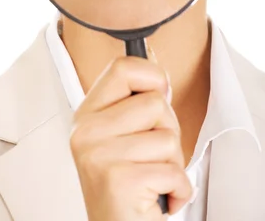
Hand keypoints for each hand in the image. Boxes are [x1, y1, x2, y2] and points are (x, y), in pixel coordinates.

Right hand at [70, 56, 191, 220]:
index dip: (152, 76)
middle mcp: (86, 132)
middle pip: (155, 101)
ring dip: (173, 162)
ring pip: (168, 135)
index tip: (157, 95)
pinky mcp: (119, 181)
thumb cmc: (127, 188)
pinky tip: (157, 197)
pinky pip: (174, 170)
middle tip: (151, 156)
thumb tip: (157, 70)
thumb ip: (135, 103)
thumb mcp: (123, 137)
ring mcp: (99, 155)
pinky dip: (178, 188)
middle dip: (168, 129)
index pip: (123, 67)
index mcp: (87, 115)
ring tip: (153, 177)